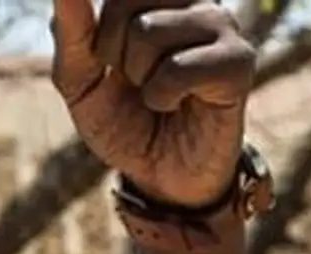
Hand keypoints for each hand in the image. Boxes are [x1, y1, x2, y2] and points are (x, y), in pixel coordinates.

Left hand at [51, 0, 256, 207]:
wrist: (163, 178)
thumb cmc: (125, 122)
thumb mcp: (81, 81)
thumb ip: (72, 32)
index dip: (98, 36)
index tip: (115, 65)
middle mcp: (194, 0)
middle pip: (123, 3)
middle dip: (112, 54)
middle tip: (136, 82)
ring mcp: (220, 24)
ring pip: (148, 32)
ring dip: (140, 79)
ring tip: (158, 96)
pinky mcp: (238, 60)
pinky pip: (178, 68)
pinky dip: (162, 96)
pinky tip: (178, 104)